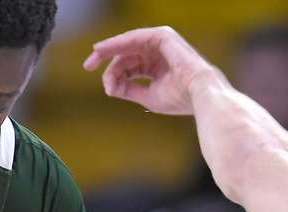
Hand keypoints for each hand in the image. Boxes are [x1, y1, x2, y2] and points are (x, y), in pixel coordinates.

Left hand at [83, 26, 221, 115]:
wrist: (199, 95)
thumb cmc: (179, 99)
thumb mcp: (148, 96)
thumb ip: (129, 89)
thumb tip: (111, 86)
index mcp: (157, 66)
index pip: (129, 67)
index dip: (114, 75)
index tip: (106, 89)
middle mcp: (158, 52)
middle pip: (125, 55)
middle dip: (106, 60)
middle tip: (88, 66)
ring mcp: (161, 42)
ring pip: (127, 45)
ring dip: (109, 51)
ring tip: (93, 59)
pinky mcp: (162, 36)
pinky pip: (134, 38)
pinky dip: (117, 42)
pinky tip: (102, 48)